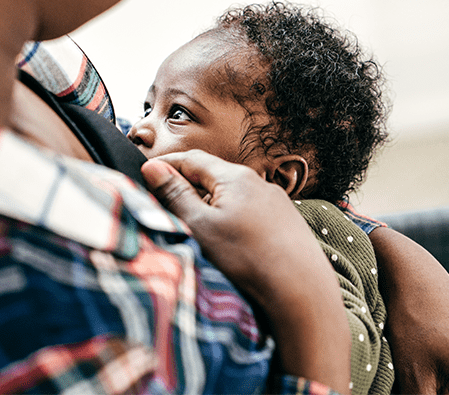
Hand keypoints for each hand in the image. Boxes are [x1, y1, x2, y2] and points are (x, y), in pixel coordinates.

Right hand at [142, 151, 350, 392]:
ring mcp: (276, 202)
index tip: (147, 174)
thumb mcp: (200, 226)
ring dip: (211, 207)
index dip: (167, 166)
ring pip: (232, 198)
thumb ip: (175, 194)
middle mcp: (258, 183)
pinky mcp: (286, 223)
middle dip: (187, 188)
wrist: (301, 290)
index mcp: (234, 177)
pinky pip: (251, 214)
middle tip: (165, 206)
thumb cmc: (249, 257)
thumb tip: (153, 168)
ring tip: (195, 231)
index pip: (192, 159)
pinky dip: (232, 221)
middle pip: (213, 177)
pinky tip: (229, 244)